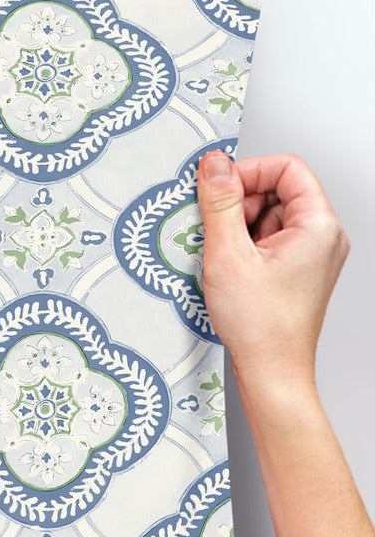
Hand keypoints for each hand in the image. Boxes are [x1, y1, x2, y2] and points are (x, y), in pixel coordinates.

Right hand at [196, 150, 349, 391]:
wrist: (272, 372)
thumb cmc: (261, 326)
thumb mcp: (228, 255)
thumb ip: (220, 203)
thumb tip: (213, 164)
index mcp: (318, 226)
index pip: (287, 169)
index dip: (249, 171)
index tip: (217, 187)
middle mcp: (322, 237)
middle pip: (277, 192)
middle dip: (239, 203)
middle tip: (213, 228)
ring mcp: (311, 256)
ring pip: (269, 217)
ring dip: (237, 228)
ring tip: (221, 257)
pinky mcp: (296, 272)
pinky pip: (267, 242)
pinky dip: (243, 248)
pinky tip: (227, 269)